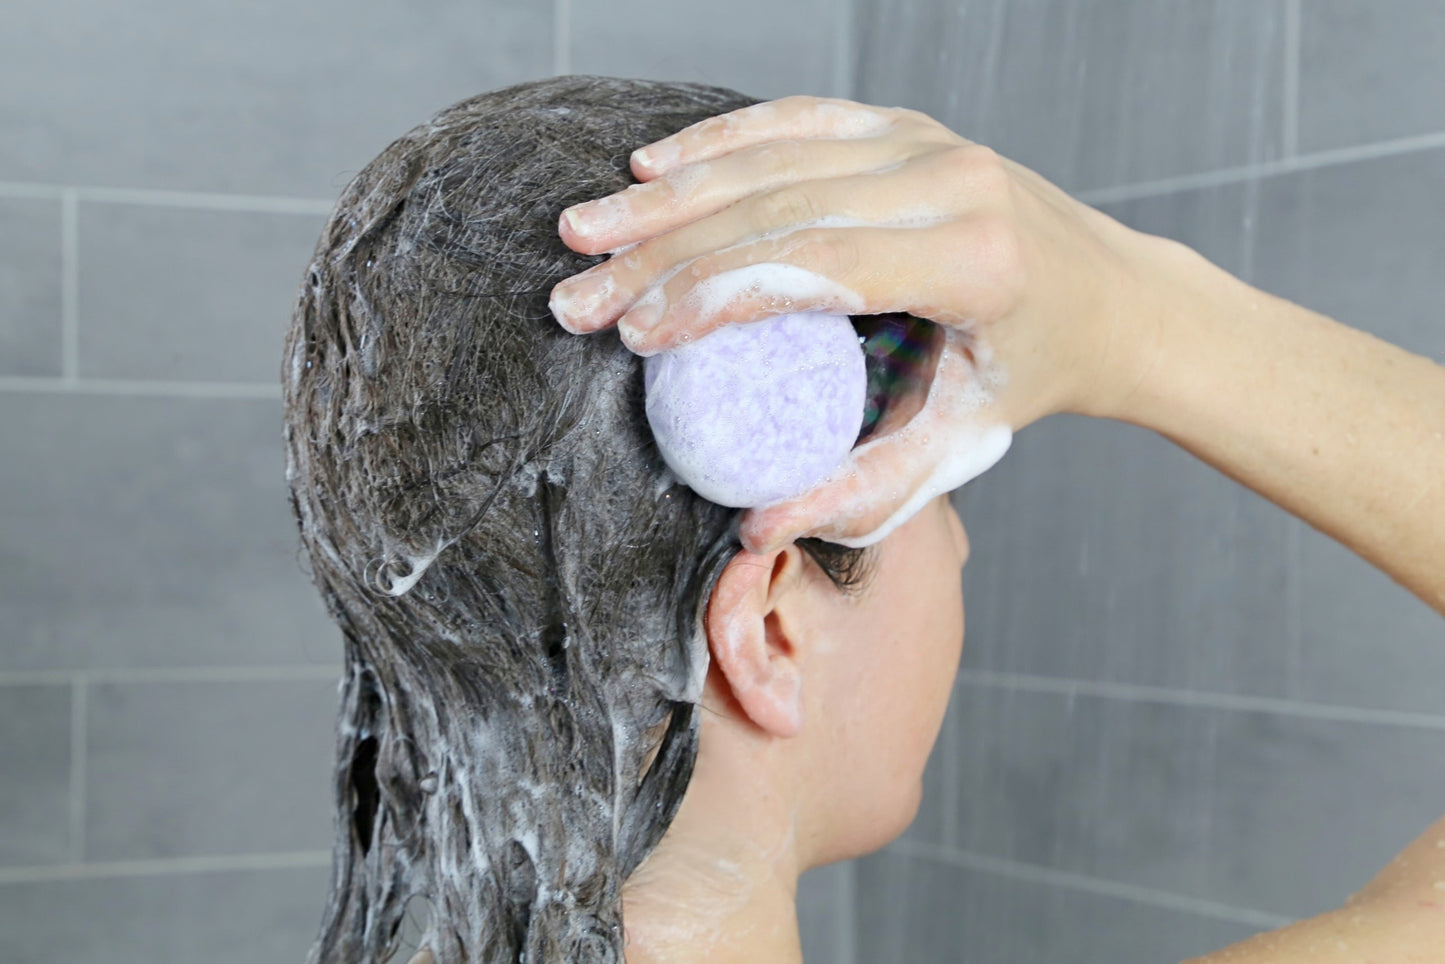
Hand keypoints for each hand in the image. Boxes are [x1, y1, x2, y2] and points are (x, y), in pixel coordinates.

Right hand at [549, 95, 1159, 552]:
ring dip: (668, 195)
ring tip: (586, 229)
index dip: (712, 296)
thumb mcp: (956, 447)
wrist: (1112, 300)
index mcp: (970, 261)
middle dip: (662, 254)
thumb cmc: (1027, 379)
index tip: (631, 333)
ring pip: (772, 156)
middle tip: (576, 294)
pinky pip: (798, 121)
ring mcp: (929, 142)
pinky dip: (719, 142)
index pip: (814, 267)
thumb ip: (860, 490)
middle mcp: (951, 182)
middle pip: (775, 208)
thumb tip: (751, 532)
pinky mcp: (909, 126)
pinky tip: (654, 165)